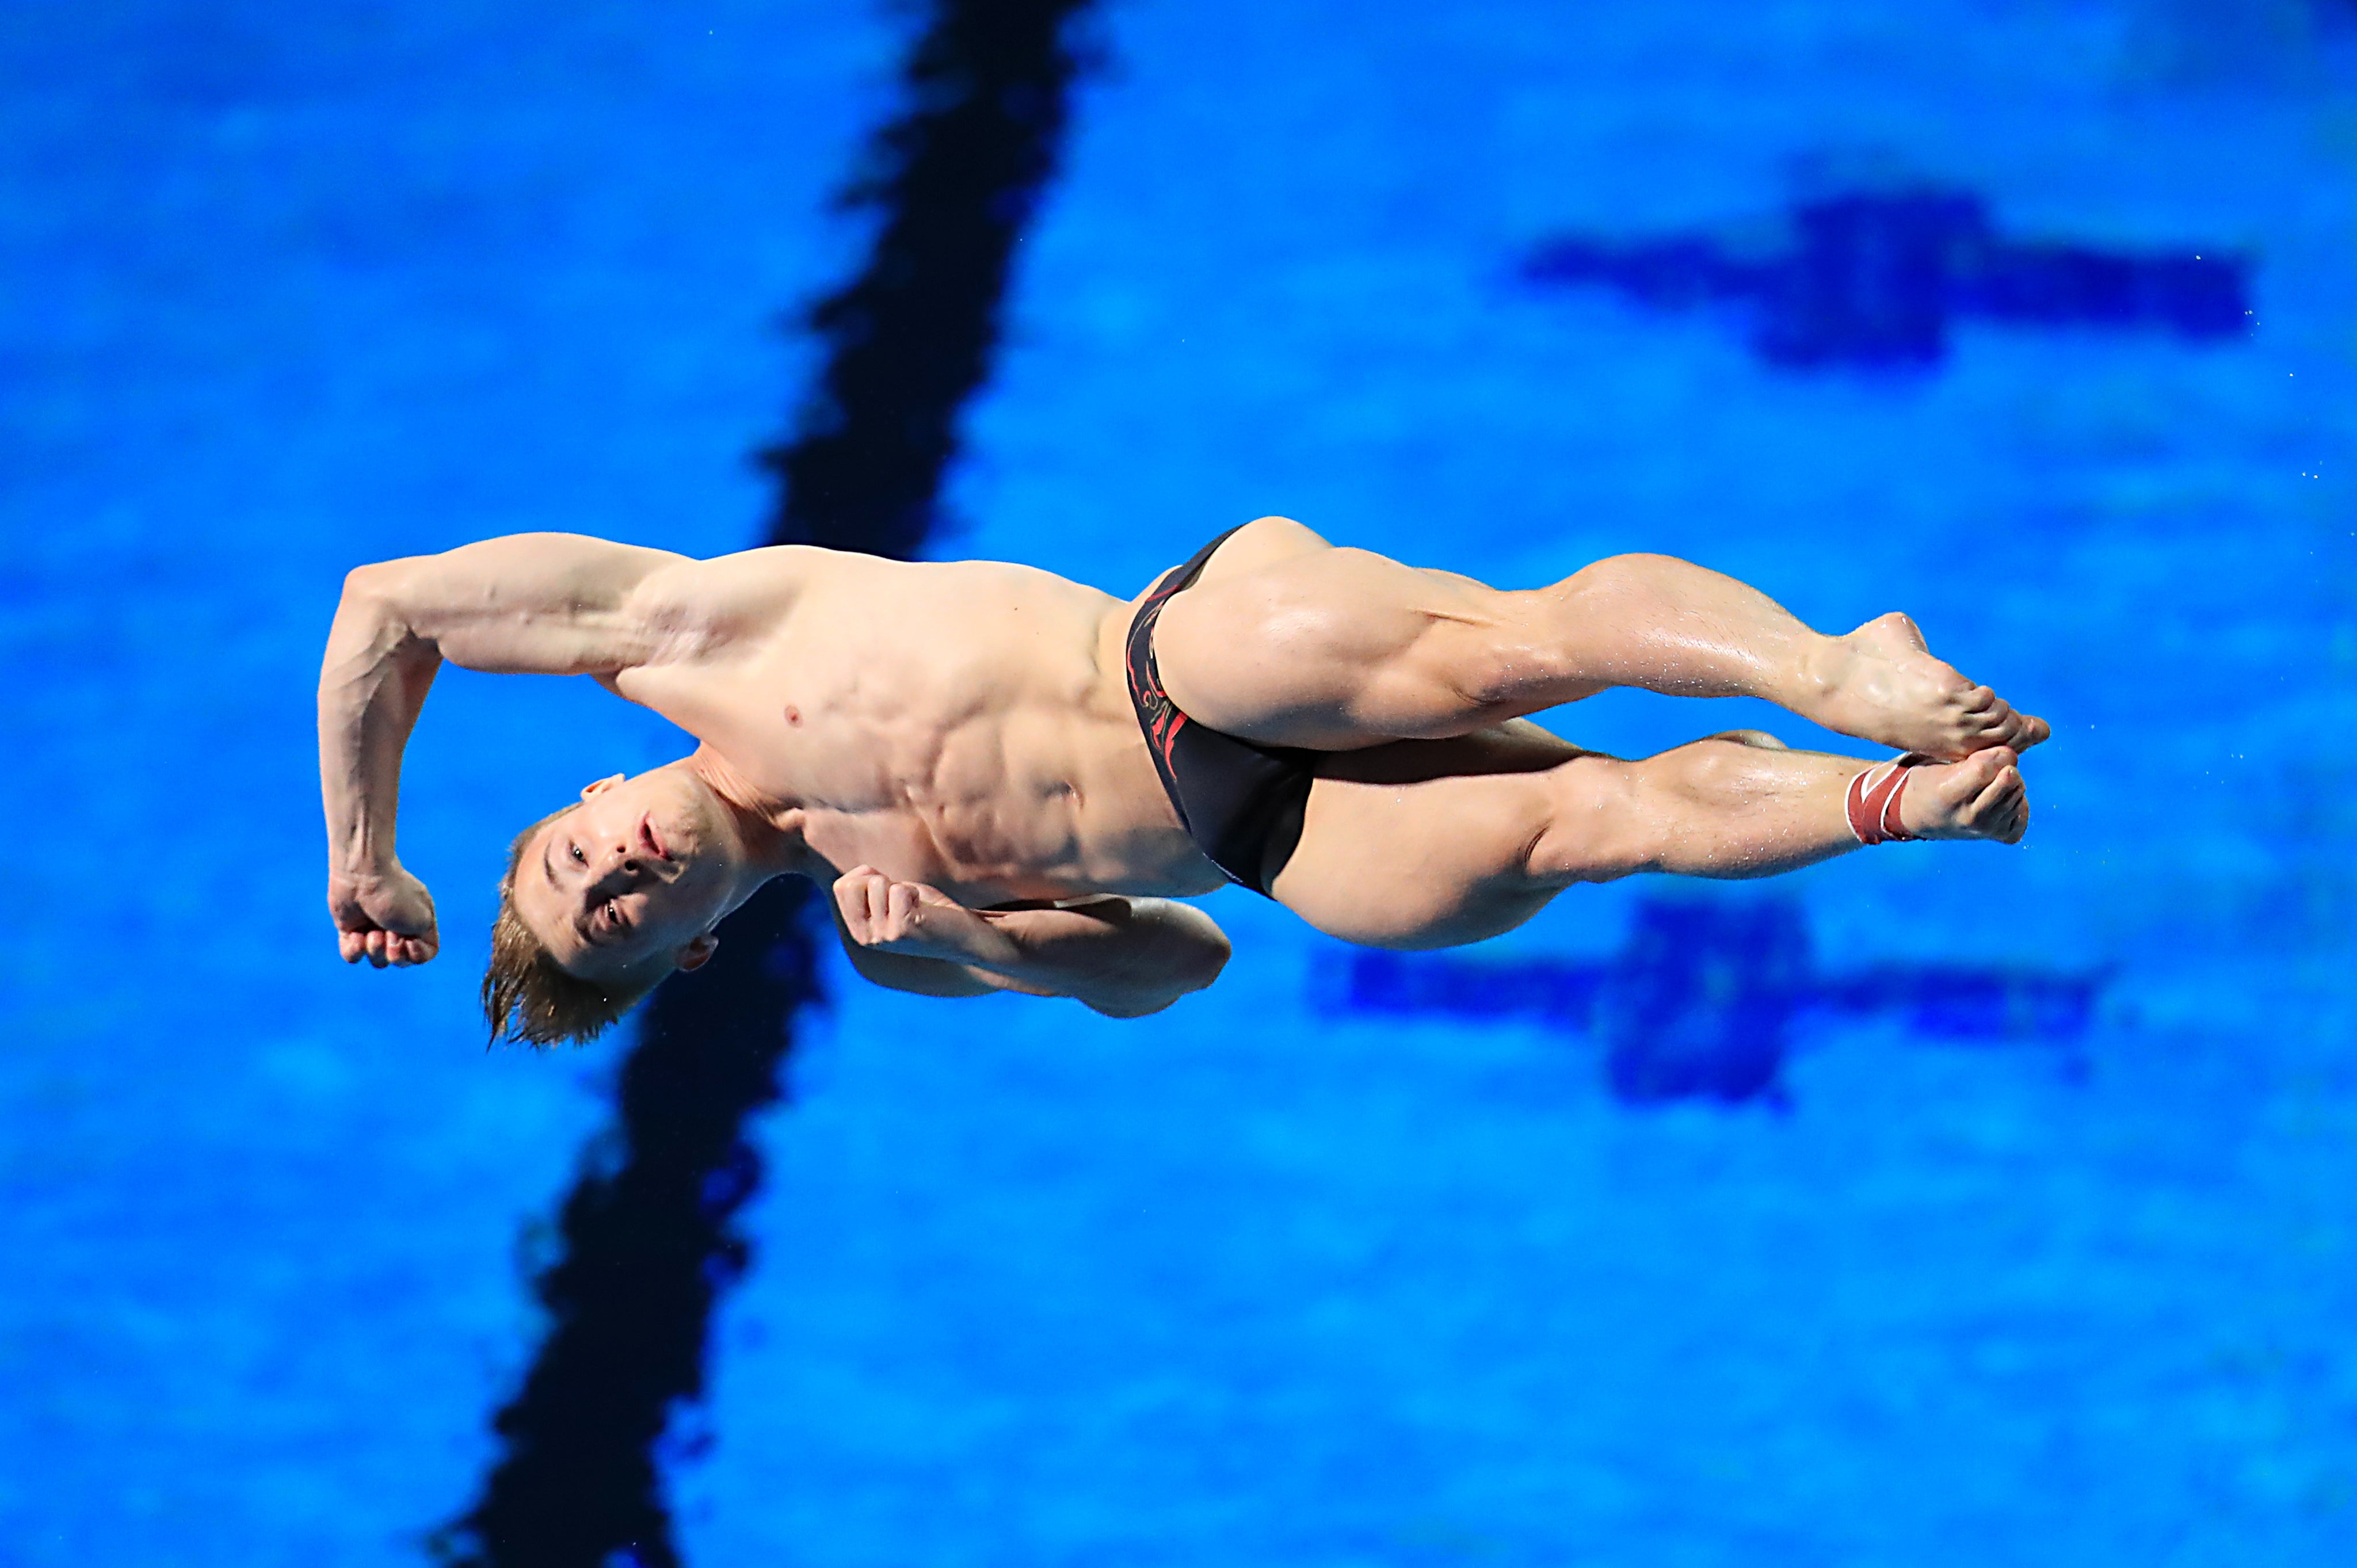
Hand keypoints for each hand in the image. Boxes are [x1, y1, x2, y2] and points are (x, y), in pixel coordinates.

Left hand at [328, 861, 439, 967]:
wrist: (362, 876)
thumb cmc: (396, 896)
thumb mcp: (423, 920)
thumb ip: (423, 944)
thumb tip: (401, 951)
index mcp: (419, 924)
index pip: (424, 954)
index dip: (416, 956)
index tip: (409, 943)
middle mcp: (398, 929)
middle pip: (399, 961)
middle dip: (394, 954)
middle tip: (389, 934)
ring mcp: (374, 931)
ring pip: (377, 961)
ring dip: (374, 949)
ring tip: (370, 932)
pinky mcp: (351, 931)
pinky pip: (353, 957)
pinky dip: (354, 950)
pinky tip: (355, 934)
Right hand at [832, 866, 1000, 965]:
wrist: (964, 935)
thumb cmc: (930, 909)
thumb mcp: (891, 896)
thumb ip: (870, 886)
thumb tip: (856, 866)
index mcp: (859, 930)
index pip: (841, 887)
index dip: (866, 876)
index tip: (890, 888)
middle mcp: (865, 937)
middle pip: (853, 884)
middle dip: (881, 879)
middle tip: (905, 897)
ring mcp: (881, 935)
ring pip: (878, 883)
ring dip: (904, 887)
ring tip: (918, 905)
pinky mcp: (900, 930)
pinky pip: (899, 890)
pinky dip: (916, 892)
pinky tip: (926, 910)